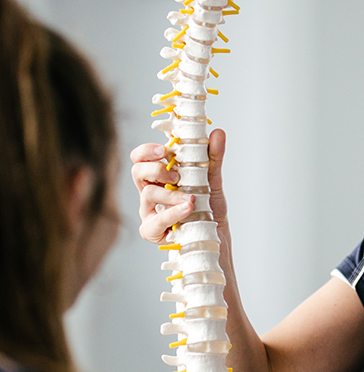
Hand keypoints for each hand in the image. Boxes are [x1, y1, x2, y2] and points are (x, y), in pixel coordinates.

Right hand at [130, 128, 227, 243]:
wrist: (215, 238)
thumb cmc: (209, 210)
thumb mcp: (212, 181)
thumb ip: (213, 158)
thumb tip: (218, 132)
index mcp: (159, 177)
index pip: (140, 158)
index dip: (146, 151)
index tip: (163, 150)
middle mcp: (150, 192)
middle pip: (137, 171)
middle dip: (155, 169)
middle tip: (176, 175)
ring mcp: (149, 212)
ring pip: (148, 194)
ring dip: (171, 193)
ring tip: (191, 199)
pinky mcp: (152, 231)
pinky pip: (155, 221)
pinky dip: (173, 213)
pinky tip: (187, 208)